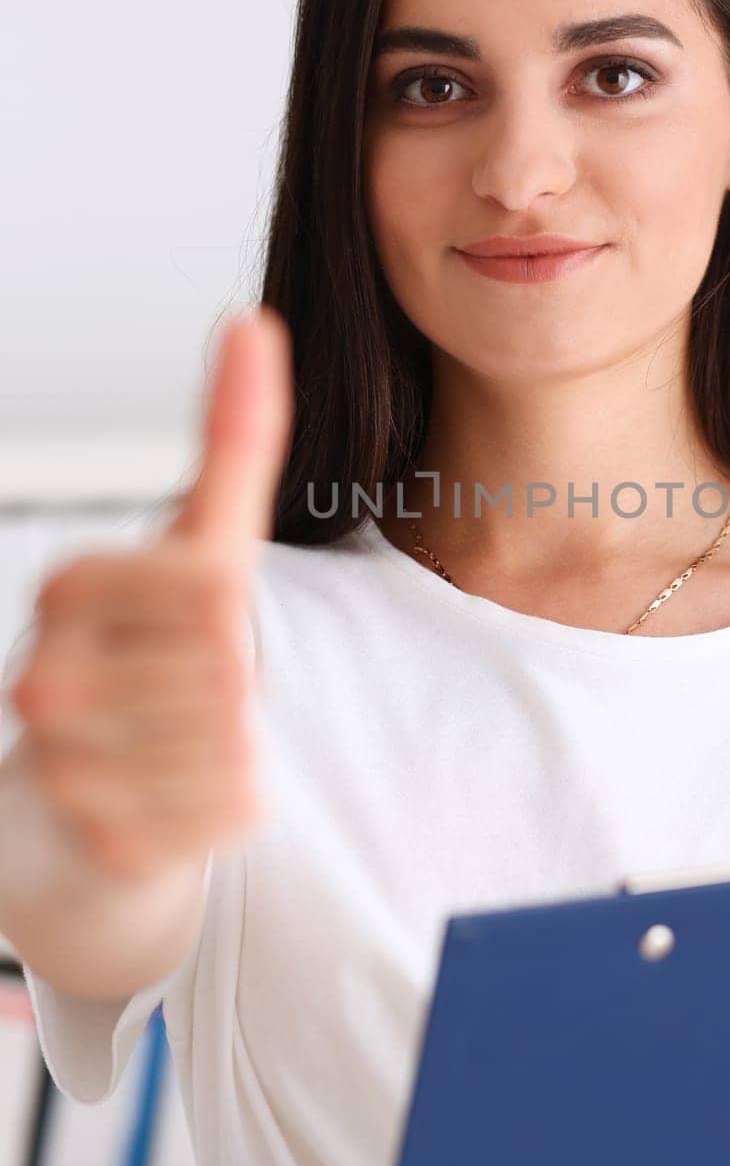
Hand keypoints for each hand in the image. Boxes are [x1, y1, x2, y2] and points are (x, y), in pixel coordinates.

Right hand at [9, 306, 292, 879]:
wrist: (87, 797)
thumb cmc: (154, 650)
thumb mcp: (200, 539)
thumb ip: (232, 435)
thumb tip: (251, 322)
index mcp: (68, 587)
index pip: (215, 592)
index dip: (232, 616)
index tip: (194, 626)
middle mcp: (43, 674)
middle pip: (230, 670)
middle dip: (237, 683)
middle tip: (189, 695)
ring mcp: (61, 764)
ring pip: (234, 742)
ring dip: (237, 742)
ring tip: (182, 742)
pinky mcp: (97, 843)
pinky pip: (230, 810)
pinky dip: (233, 802)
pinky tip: (180, 794)